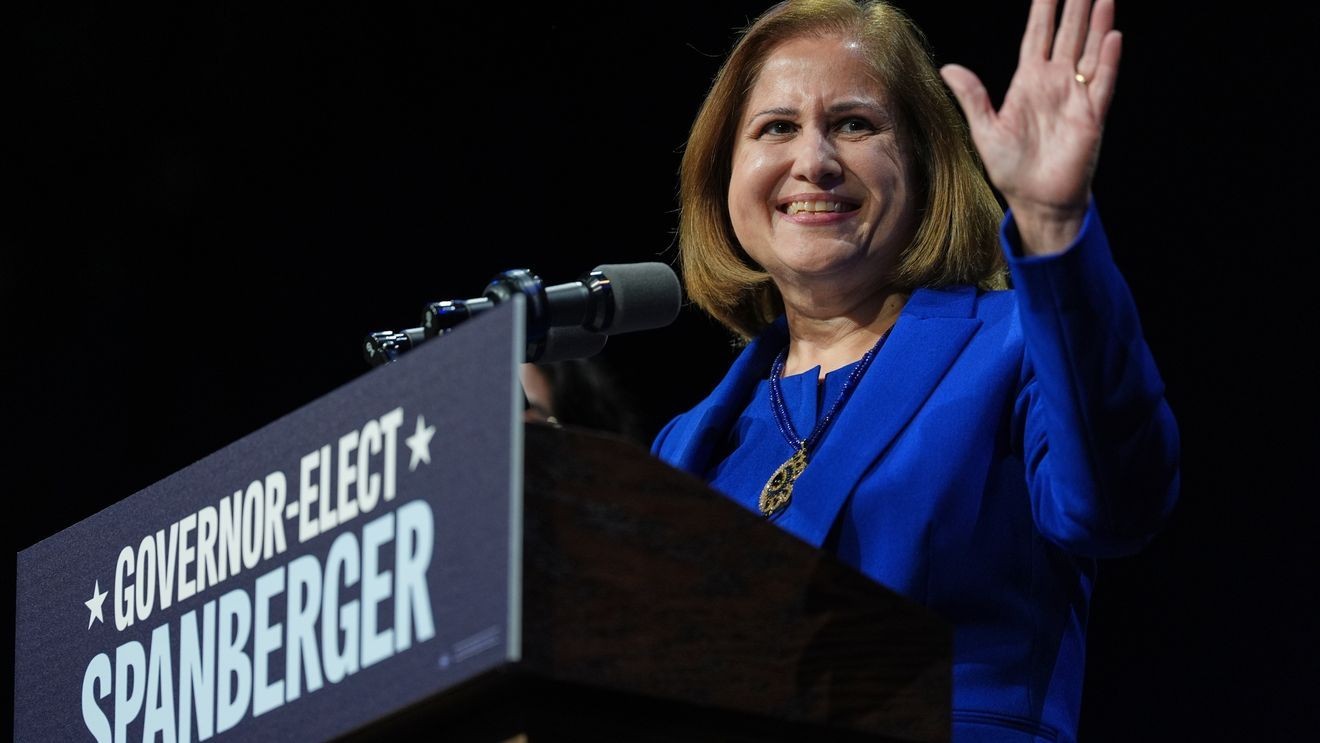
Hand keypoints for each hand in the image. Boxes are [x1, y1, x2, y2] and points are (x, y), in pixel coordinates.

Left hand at [940, 0, 1121, 254]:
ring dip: (1097, 25)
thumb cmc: (1010, 168)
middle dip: (1075, 8)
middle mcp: (1055, 84)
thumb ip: (972, 96)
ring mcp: (1076, 97)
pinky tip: (1112, 37)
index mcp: (1028, 83)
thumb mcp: (984, 130)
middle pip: (1067, 36)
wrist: (1035, 200)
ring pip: (1089, 51)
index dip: (1044, 10)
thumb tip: (948, 67)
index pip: (1037, 37)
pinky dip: (1108, 61)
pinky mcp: (1091, 116)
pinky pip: (1102, 83)